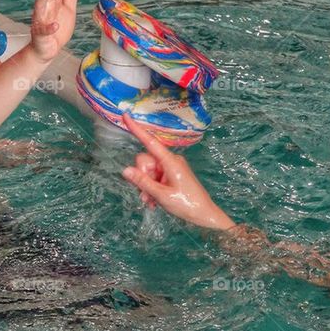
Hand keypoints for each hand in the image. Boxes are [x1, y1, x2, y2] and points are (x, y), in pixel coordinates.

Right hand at [30, 0, 79, 62]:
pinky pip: (43, 30)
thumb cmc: (56, 30)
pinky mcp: (40, 35)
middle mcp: (45, 8)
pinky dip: (49, 28)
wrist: (47, 50)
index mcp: (53, 1)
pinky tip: (55, 25)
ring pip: (41, 6)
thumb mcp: (68, 10)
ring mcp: (41, 20)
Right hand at [121, 114, 235, 229]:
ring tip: (150, 202)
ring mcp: (170, 168)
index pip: (149, 141)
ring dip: (145, 186)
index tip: (126, 115)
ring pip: (148, 171)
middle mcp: (170, 160)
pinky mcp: (171, 175)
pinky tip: (153, 202)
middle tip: (146, 195)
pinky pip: (154, 177)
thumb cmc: (186, 204)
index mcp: (170, 161)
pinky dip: (151, 188)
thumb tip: (125, 170)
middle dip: (141, 178)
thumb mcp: (161, 195)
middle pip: (145, 161)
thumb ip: (142, 182)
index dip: (136, 129)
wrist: (204, 215)